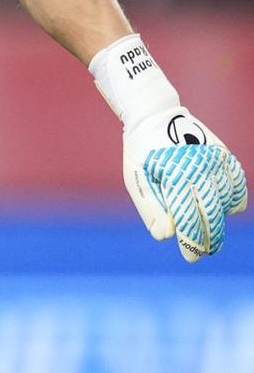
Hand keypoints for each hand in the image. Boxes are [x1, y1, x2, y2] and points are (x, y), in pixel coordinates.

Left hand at [122, 107, 246, 261]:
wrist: (154, 115)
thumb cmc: (141, 152)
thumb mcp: (135, 179)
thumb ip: (150, 208)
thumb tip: (166, 236)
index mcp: (172, 175)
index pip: (187, 219)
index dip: (191, 243)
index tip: (191, 258)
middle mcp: (197, 168)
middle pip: (212, 215)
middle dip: (210, 239)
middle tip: (204, 252)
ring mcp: (213, 160)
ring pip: (227, 201)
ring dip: (219, 219)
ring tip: (208, 227)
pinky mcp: (223, 154)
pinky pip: (237, 185)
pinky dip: (232, 199)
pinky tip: (222, 207)